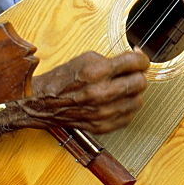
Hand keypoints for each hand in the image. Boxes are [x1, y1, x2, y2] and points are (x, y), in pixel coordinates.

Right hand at [21, 51, 149, 133]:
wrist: (42, 103)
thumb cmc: (64, 80)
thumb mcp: (87, 59)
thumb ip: (114, 59)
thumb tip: (137, 58)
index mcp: (97, 72)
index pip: (136, 62)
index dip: (141, 59)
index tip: (140, 60)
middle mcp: (101, 93)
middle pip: (140, 83)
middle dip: (137, 76)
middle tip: (130, 75)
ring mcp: (102, 113)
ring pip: (138, 101)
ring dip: (132, 94)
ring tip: (120, 89)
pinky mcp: (102, 126)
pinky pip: (129, 116)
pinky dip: (125, 108)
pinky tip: (115, 102)